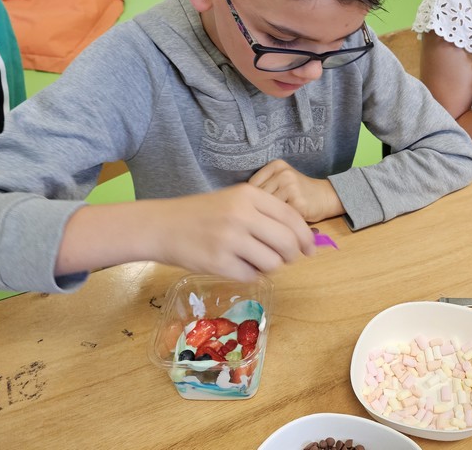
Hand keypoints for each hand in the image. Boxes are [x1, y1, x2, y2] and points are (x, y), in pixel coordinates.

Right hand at [57, 183, 317, 282]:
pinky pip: (251, 276)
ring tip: (255, 261)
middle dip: (292, 255)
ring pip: (272, 263)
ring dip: (270, 267)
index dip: (305, 236)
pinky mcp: (218, 262)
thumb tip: (300, 238)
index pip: (292, 217)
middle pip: (286, 242)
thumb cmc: (201, 214)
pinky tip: (238, 267)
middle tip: (286, 259)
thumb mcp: (234, 201)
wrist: (161, 226)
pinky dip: (250, 276)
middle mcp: (242, 215)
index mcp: (249, 195)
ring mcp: (230, 239)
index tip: (310, 249)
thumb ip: (265, 214)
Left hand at [249, 159, 344, 222]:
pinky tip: (286, 223)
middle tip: (268, 217)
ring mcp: (291, 187)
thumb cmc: (299, 193)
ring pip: (266, 209)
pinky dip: (280, 224)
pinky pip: (278, 218)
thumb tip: (236, 205)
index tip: (262, 207)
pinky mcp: (298, 203)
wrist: (327, 197)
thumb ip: (262, 188)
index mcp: (276, 165)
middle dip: (260, 211)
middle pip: (257, 198)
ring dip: (269, 219)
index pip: (250, 187)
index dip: (253, 202)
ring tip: (278, 220)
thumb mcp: (280, 181)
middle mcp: (283, 173)